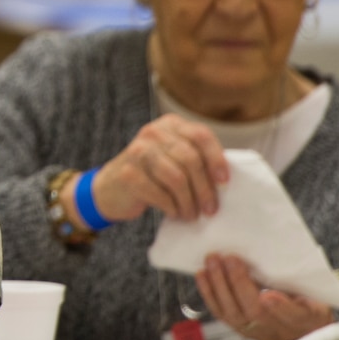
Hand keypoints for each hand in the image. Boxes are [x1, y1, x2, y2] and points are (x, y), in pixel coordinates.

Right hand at [82, 113, 229, 222]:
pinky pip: (160, 194)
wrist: (111, 188)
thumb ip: (196, 159)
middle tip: (210, 209)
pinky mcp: (128, 173)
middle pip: (190, 159)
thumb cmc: (152, 176)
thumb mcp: (173, 157)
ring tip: (191, 214)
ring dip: (189, 202)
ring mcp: (137, 151)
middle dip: (204, 188)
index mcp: (170, 125)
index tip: (225, 182)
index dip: (216, 159)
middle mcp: (153, 132)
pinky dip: (172, 208)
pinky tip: (175, 213)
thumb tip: (228, 180)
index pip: (200, 136)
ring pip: (176, 178)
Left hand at [196, 252, 333, 339]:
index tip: (269, 295)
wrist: (295, 337)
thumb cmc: (305, 315)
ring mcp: (252, 329)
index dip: (280, 307)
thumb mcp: (316, 304)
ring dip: (219, 284)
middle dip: (240, 283)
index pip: (292, 315)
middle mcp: (274, 328)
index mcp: (301, 320)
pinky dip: (208, 292)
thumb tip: (278, 287)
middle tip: (230, 258)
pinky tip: (202, 275)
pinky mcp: (237, 326)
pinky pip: (220, 311)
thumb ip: (300, 296)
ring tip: (212, 261)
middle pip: (254, 310)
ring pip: (232, 311)